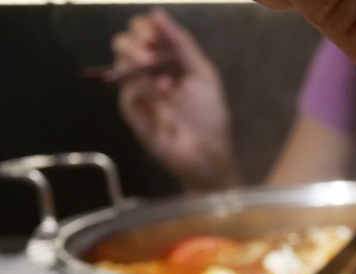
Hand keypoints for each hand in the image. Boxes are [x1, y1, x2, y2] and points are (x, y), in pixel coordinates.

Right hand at [112, 9, 240, 189]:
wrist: (205, 151)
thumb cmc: (208, 115)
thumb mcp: (202, 74)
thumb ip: (182, 43)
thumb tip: (157, 13)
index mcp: (167, 58)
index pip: (144, 31)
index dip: (144, 27)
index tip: (152, 33)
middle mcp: (148, 70)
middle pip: (125, 41)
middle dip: (136, 41)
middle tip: (149, 53)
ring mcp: (137, 89)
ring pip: (121, 61)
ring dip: (138, 63)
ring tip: (161, 81)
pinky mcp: (130, 109)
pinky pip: (127, 89)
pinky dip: (144, 89)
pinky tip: (160, 98)